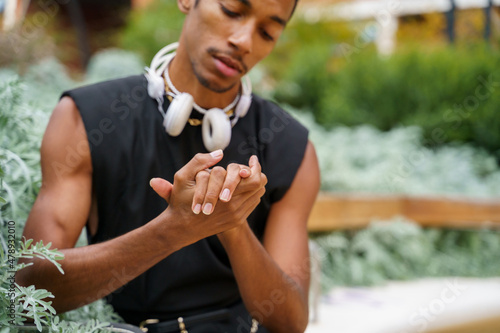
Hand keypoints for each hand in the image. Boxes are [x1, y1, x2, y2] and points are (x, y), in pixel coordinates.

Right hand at [149, 152, 265, 245]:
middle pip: (258, 185)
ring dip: (253, 183)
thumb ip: (199, 162)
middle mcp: (233, 206)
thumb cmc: (181, 200)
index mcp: (223, 195)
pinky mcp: (237, 220)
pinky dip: (250, 193)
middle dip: (256, 173)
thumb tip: (220, 153)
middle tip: (249, 165)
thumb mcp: (183, 177)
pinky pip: (252, 203)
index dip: (255, 167)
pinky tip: (241, 187)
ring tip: (245, 175)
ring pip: (257, 194)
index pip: (254, 179)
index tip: (251, 159)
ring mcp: (237, 215)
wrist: (182, 227)